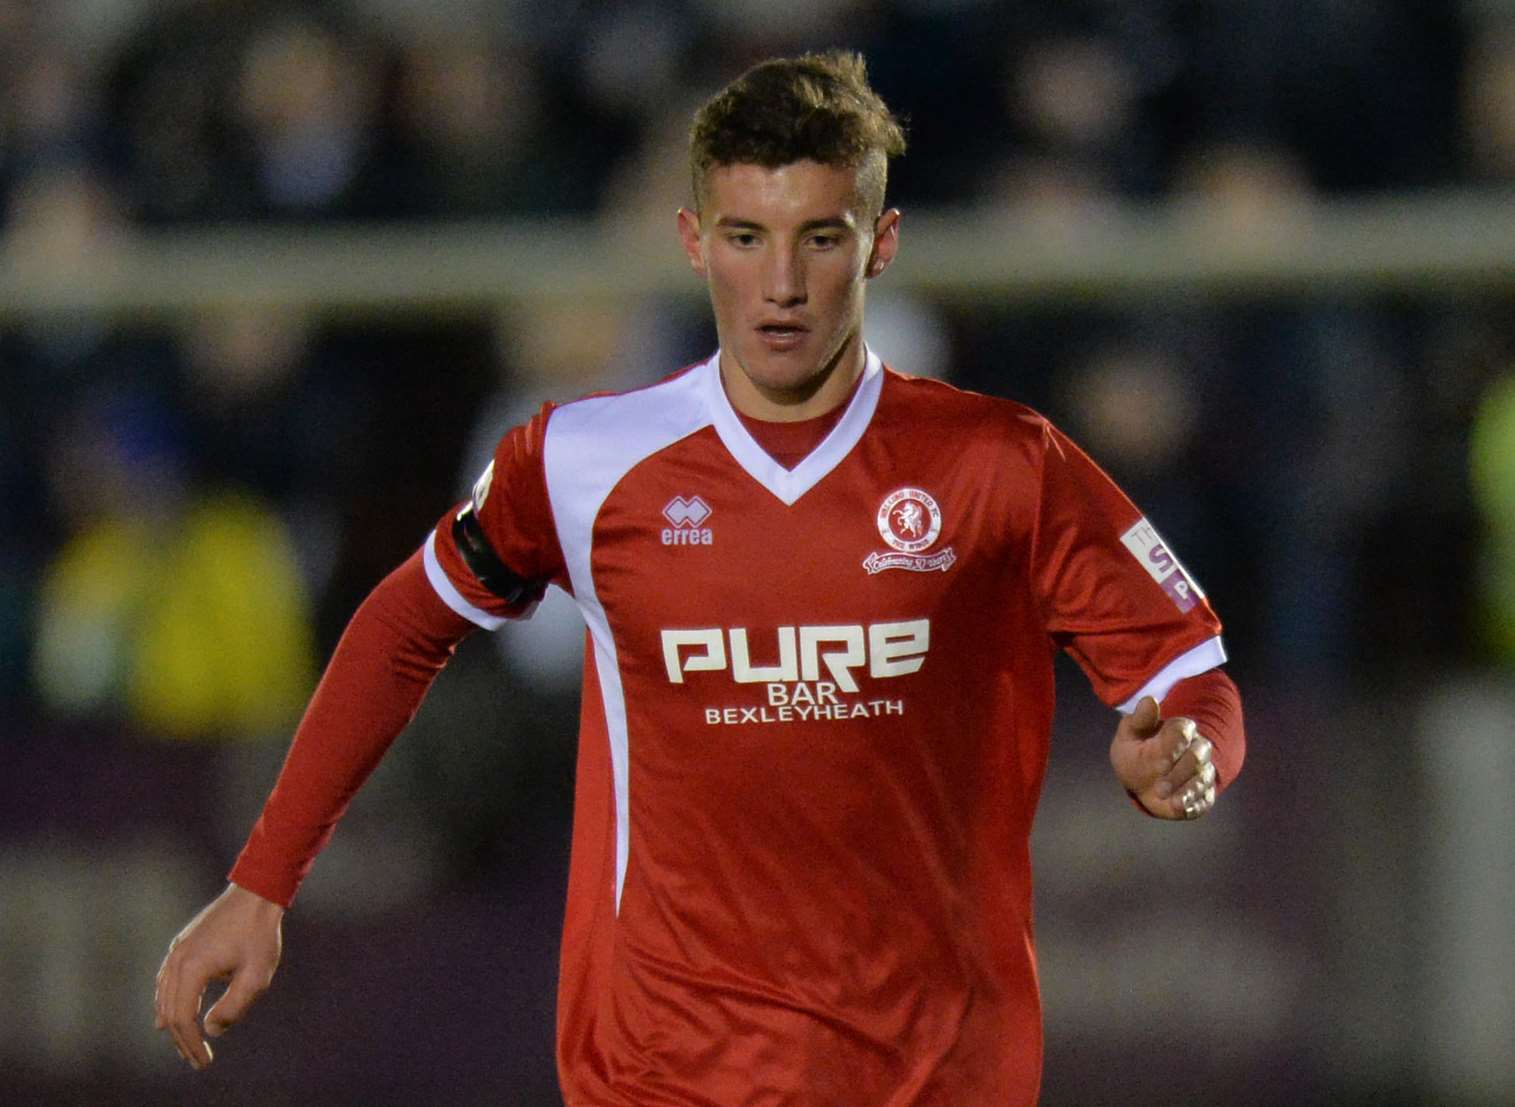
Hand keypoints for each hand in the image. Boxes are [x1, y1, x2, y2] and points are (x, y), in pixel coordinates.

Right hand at [154, 882, 284, 1069]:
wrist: (256, 894)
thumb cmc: (260, 934)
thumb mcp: (256, 976)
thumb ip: (233, 1007)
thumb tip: (210, 1030)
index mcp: (191, 969)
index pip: (183, 1019)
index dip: (191, 1044)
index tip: (204, 1062)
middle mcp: (176, 960)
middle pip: (169, 1011)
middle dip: (181, 1040)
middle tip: (197, 1060)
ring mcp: (177, 951)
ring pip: (164, 997)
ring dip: (173, 1024)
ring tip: (185, 1044)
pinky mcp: (183, 944)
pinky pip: (166, 981)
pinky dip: (168, 1003)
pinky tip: (169, 1015)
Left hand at [1109, 696, 1216, 819]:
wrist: (1139, 776)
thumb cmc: (1135, 751)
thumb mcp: (1130, 733)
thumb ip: (1141, 719)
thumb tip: (1150, 700)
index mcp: (1179, 730)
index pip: (1183, 731)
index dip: (1173, 746)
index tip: (1159, 762)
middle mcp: (1196, 749)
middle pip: (1197, 757)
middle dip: (1180, 772)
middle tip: (1159, 786)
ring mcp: (1201, 771)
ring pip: (1204, 778)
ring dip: (1188, 790)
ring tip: (1172, 801)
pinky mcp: (1203, 792)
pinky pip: (1206, 799)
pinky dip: (1195, 804)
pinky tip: (1182, 808)